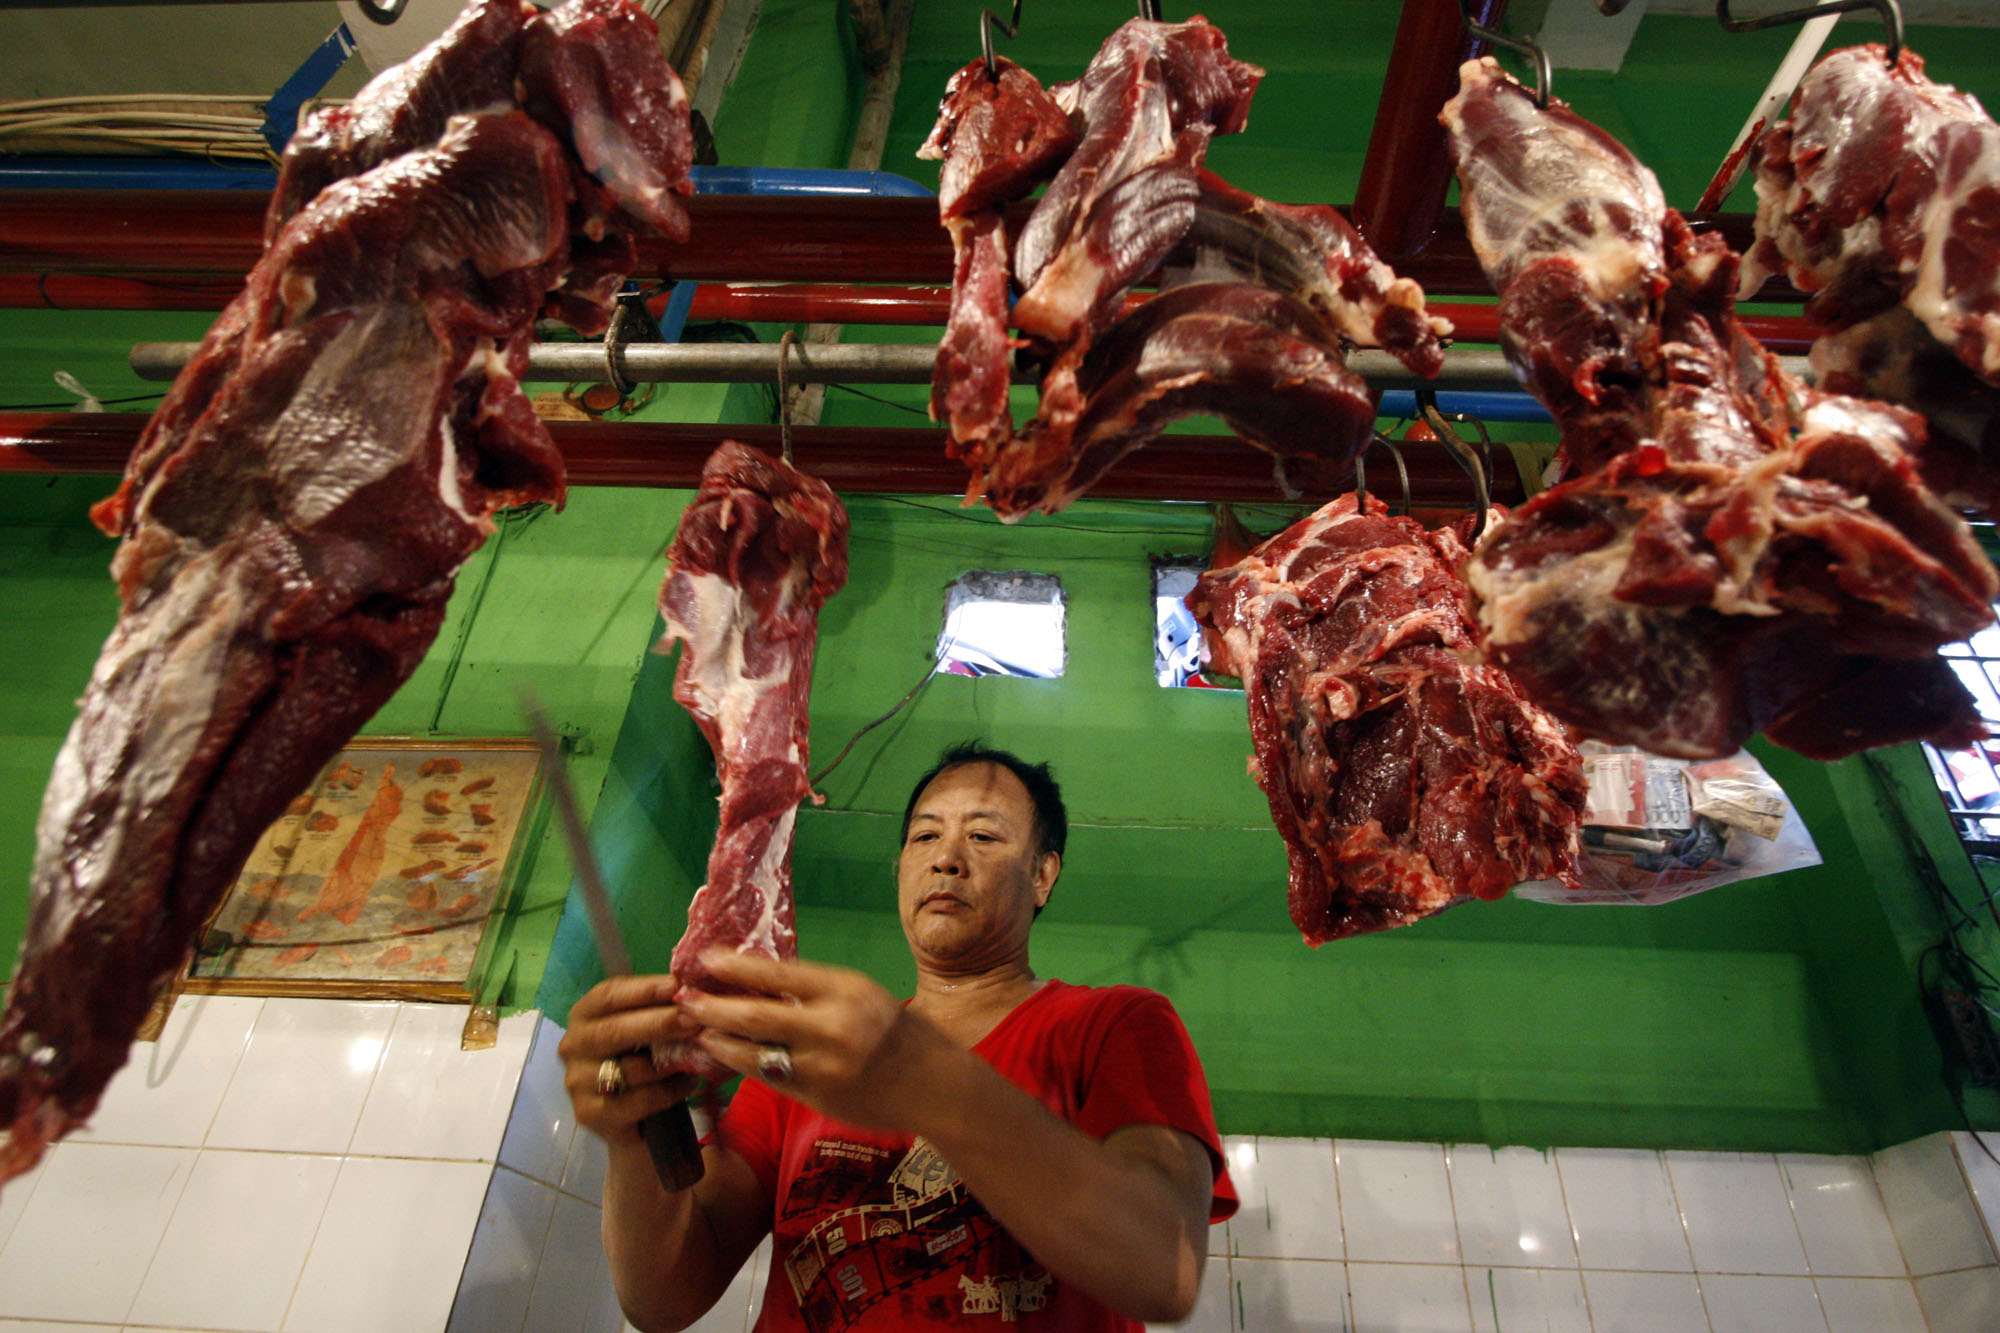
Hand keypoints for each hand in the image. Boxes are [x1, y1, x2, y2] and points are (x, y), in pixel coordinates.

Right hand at [560, 975, 703, 1149]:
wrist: (633, 1121)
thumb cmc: (640, 1061)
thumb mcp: (643, 1029)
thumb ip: (657, 1007)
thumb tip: (688, 986)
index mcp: (583, 1016)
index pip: (608, 995)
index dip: (643, 990)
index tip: (677, 986)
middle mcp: (572, 1046)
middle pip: (613, 1031)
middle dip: (658, 1023)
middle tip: (693, 1020)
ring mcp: (578, 1083)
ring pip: (628, 1069)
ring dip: (668, 1062)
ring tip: (697, 1055)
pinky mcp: (591, 1114)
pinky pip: (638, 1100)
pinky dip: (669, 1091)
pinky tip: (688, 1084)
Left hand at [677, 950, 952, 1131]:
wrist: (929, 1083)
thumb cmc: (892, 1030)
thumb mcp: (860, 996)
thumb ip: (814, 992)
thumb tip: (757, 981)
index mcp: (846, 990)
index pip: (780, 974)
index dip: (738, 967)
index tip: (707, 959)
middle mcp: (833, 1026)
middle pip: (757, 1014)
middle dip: (714, 1006)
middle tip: (686, 998)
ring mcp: (823, 1066)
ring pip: (755, 1051)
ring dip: (719, 1039)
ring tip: (696, 1028)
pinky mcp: (816, 1096)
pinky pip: (767, 1077)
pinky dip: (740, 1064)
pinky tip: (723, 1055)